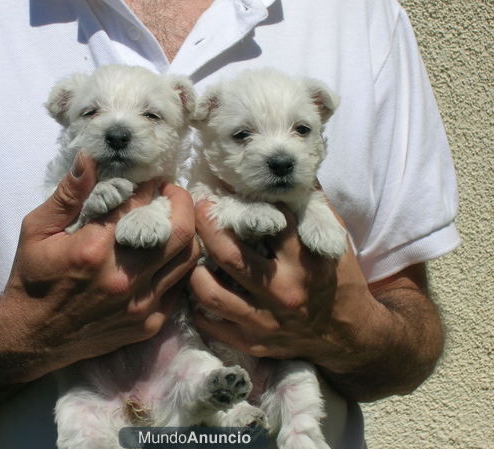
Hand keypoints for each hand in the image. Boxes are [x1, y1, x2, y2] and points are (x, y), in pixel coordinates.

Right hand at [0, 153, 199, 379]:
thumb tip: (89, 158)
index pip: (140, 205)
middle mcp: (124, 277)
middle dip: (182, 202)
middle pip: (180, 231)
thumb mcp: (37, 230)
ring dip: (187, 232)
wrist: (30, 338)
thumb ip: (68, 194)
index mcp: (94, 250)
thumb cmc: (32, 279)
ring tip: (174, 220)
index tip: (151, 179)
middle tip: (173, 192)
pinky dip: (178, 265)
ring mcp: (141, 304)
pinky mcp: (149, 323)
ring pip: (188, 259)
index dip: (151, 186)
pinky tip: (166, 255)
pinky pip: (180, 288)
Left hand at [189, 200, 441, 400]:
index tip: (224, 193)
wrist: (349, 335)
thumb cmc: (338, 280)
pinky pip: (211, 324)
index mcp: (304, 261)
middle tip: (200, 211)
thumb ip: (313, 207)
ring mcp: (266, 321)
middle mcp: (283, 292)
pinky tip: (203, 287)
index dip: (241, 203)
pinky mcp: (254, 343)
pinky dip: (197, 305)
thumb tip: (290, 170)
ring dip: (195, 269)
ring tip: (195, 255)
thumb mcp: (333, 241)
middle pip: (229, 255)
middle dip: (207, 227)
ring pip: (210, 293)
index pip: (266, 223)